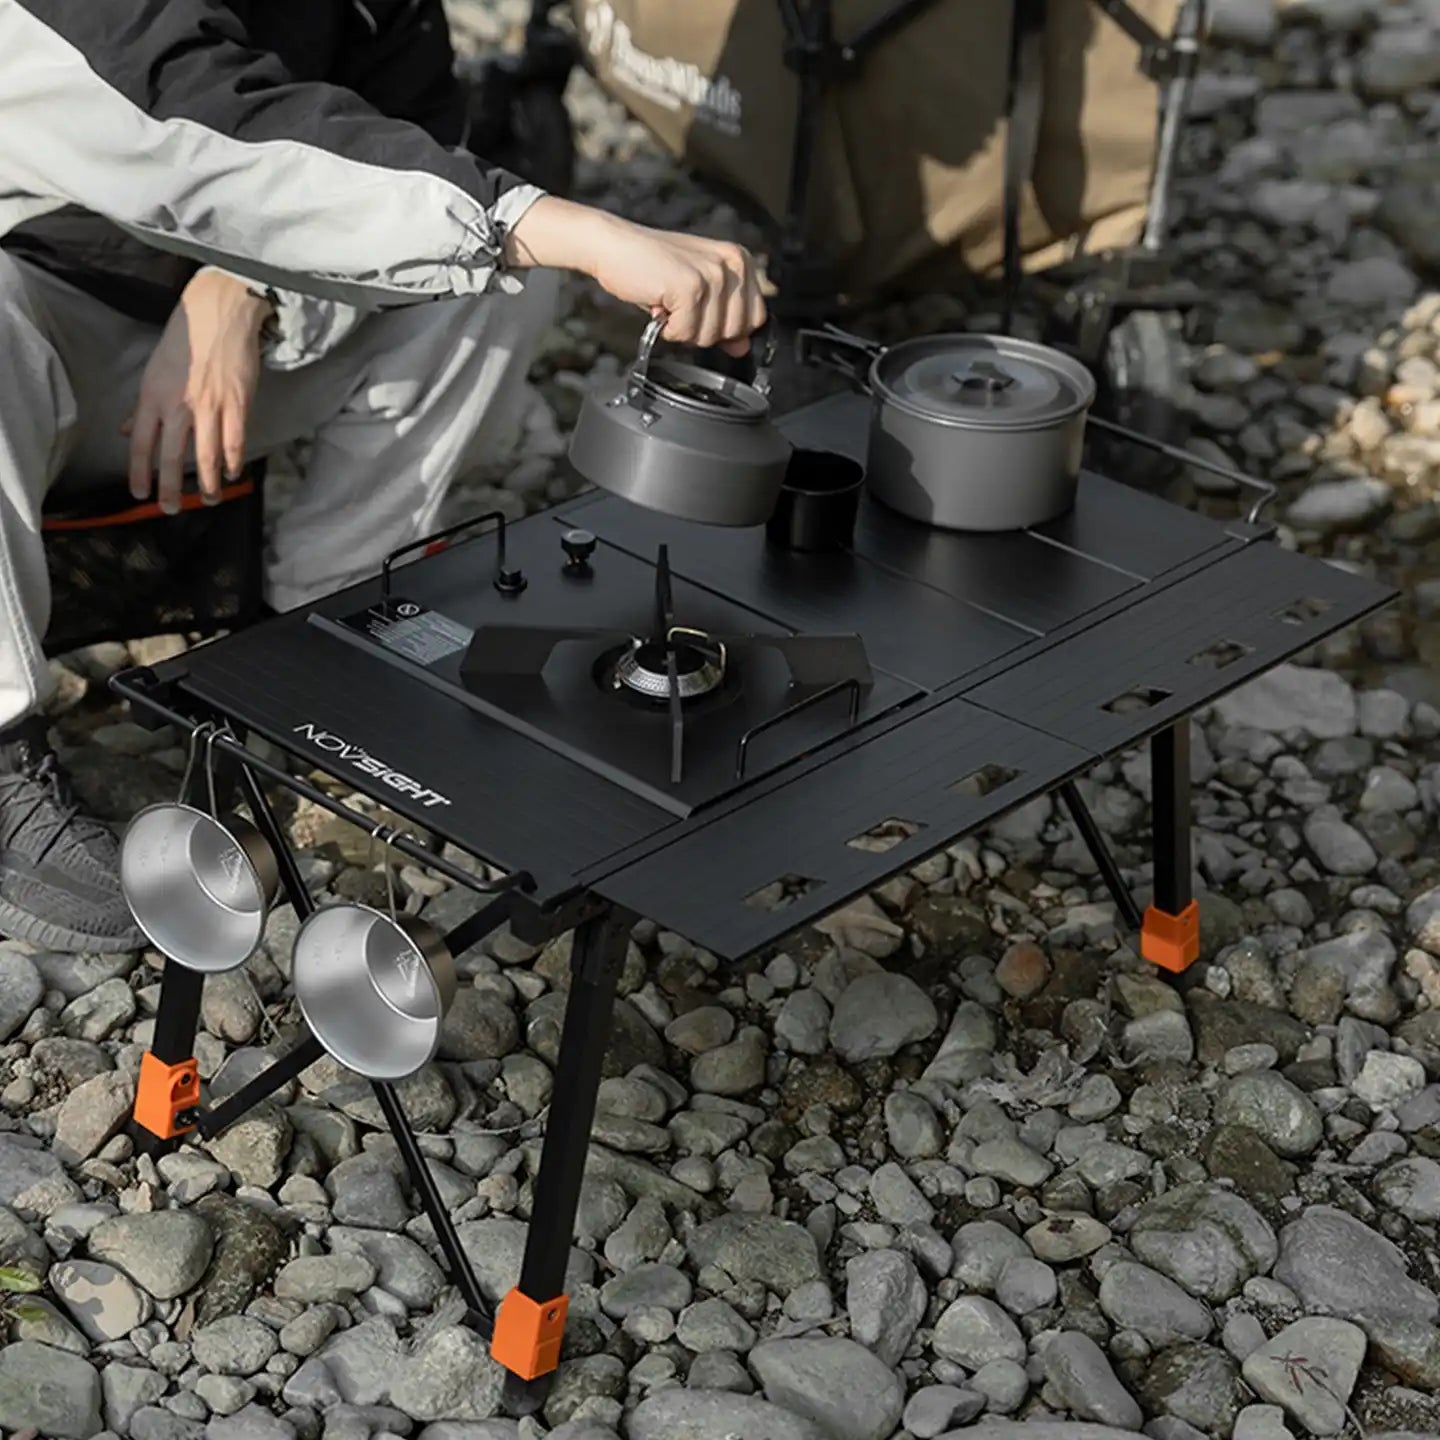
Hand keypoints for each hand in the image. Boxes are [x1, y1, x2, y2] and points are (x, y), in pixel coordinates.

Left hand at [123, 270, 270, 512]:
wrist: (219, 315)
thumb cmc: (186, 340)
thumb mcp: (154, 371)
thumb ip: (143, 407)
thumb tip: (130, 432)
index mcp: (153, 396)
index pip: (143, 444)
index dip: (140, 472)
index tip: (140, 493)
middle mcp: (179, 405)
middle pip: (173, 457)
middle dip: (170, 488)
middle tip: (170, 509)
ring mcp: (210, 407)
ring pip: (207, 456)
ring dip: (208, 483)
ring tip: (208, 499)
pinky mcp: (237, 404)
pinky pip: (234, 441)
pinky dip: (233, 461)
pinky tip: (231, 473)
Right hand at [505, 197, 765, 353]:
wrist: (615, 246)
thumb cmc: (652, 265)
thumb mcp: (697, 291)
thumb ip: (724, 317)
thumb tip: (742, 347)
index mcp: (740, 260)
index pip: (755, 318)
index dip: (727, 328)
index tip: (703, 313)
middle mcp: (733, 264)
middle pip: (735, 331)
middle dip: (704, 330)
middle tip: (681, 307)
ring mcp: (714, 275)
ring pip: (709, 337)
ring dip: (682, 329)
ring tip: (668, 302)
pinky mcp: (692, 287)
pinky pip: (686, 333)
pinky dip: (667, 328)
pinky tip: (659, 303)